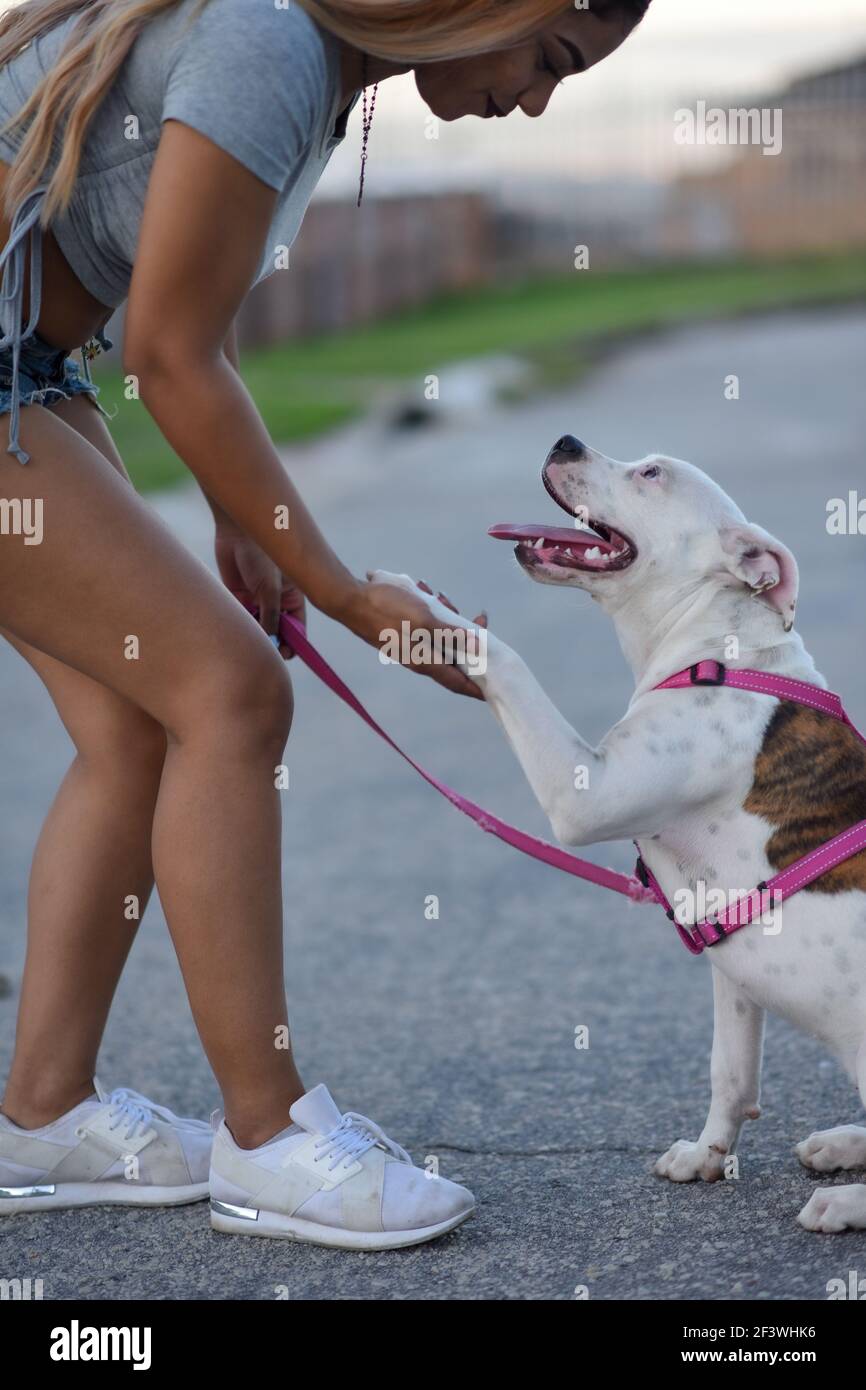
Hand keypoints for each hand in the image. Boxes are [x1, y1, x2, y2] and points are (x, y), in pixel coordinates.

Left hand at [214, 525, 305, 656]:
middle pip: (278, 631)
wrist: (236, 532)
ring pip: (258, 627)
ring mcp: (257, 601)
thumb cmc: (261, 555)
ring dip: (256, 636)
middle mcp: (276, 602)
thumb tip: (271, 641)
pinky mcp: (238, 598)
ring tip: (252, 638)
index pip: (297, 627)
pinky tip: (239, 626)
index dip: (293, 642)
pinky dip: (240, 626)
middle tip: (268, 653)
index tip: (286, 654)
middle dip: (274, 643)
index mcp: (292, 598)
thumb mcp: (270, 588)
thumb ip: (270, 615)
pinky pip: (241, 618)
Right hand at [342, 571, 487, 698]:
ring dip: (449, 622)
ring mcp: (410, 647)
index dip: (476, 688)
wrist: (351, 601)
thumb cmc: (387, 610)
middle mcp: (419, 658)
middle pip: (452, 658)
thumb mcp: (424, 619)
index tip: (493, 693)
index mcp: (425, 661)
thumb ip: (450, 634)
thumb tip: (478, 646)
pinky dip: (434, 616)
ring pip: (440, 640)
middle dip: (469, 642)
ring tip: (445, 598)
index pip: (457, 682)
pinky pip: (427, 629)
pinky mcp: (403, 634)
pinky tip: (429, 596)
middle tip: (481, 620)